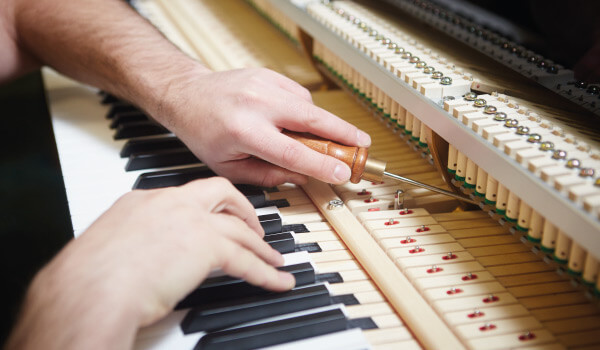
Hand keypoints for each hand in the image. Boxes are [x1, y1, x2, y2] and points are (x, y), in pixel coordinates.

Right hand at [6, 178, 293, 348]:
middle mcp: (171, 203)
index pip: (188, 196)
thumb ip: (135, 243)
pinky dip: (266, 273)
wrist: (90, 289)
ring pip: (240, 229)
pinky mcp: (207, 246)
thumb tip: (145, 259)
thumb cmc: (89, 278)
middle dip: (244, 211)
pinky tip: (277, 281)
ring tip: (275, 261)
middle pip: (222, 194)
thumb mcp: (112, 247)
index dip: (208, 209)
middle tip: (255, 230)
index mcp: (144, 200)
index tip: (217, 219)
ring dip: (261, 248)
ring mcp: (191, 221)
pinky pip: (246, 261)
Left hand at [154, 66, 370, 186]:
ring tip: (328, 138)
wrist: (187, 94)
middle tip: (364, 145)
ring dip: (323, 124)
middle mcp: (256, 104)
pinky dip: (305, 111)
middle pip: (312, 119)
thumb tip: (302, 178)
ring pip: (308, 106)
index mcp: (243, 131)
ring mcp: (263, 84)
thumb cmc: (204, 132)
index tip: (342, 173)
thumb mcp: (228, 166)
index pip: (292, 152)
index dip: (321, 165)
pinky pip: (299, 95)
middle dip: (343, 133)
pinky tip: (298, 122)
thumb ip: (268, 175)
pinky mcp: (268, 75)